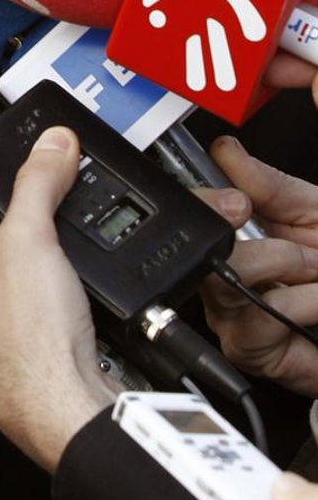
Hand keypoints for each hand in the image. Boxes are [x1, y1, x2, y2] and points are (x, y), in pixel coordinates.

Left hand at [0, 126, 113, 471]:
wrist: (77, 414)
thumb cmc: (33, 353)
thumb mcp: (30, 243)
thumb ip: (38, 184)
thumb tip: (50, 145)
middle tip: (23, 216)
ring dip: (25, 262)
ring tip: (46, 255)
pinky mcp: (13, 356)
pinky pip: (23, 307)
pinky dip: (44, 292)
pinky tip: (62, 289)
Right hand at [198, 135, 317, 395]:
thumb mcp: (313, 212)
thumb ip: (270, 183)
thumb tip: (226, 150)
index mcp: (232, 234)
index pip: (193, 213)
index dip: (207, 204)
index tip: (239, 203)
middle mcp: (221, 274)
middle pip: (201, 252)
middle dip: (261, 244)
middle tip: (302, 245)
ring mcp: (229, 313)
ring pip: (226, 285)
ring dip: (286, 269)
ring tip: (317, 271)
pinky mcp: (245, 348)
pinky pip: (257, 321)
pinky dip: (301, 303)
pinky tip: (316, 302)